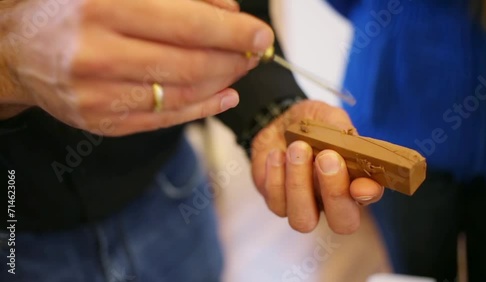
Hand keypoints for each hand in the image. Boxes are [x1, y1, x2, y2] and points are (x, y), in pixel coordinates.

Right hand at [1, 0, 272, 134]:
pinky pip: (165, 120)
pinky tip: (223, 96)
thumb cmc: (74, 9)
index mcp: (102, 5)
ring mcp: (96, 94)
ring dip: (223, 83)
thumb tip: (229, 13)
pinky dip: (202, 108)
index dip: (234, 32)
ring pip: (182, 95)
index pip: (189, 24)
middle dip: (234, 60)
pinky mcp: (100, 122)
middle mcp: (96, 52)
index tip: (260, 34)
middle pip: (191, 64)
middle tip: (253, 52)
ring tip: (239, 69)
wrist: (21, 48)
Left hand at [251, 100, 383, 233]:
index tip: (360, 184)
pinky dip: (276, 176)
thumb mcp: (329, 118)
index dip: (367, 194)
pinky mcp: (277, 203)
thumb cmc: (312, 123)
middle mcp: (332, 202)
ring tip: (297, 148)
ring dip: (300, 184)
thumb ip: (342, 132)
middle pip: (342, 223)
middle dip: (335, 193)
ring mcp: (304, 207)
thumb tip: (354, 147)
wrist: (279, 121)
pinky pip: (277, 202)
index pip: (368, 197)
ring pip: (304, 220)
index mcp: (355, 181)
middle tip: (327, 158)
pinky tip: (277, 153)